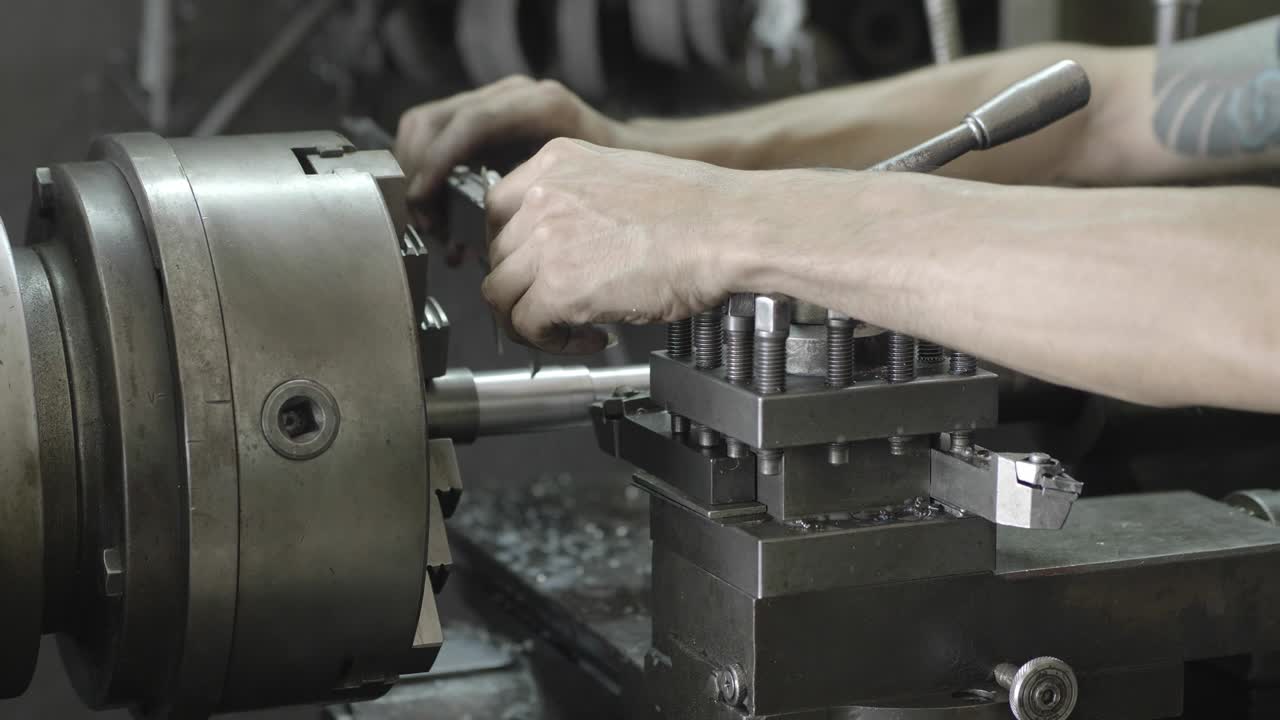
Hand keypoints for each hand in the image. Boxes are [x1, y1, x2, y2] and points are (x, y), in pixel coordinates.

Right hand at [394, 76, 620, 224]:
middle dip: (419, 175)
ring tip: (433, 223)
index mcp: (539, 105)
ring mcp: (493, 100)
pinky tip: (439, 210)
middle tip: (428, 224)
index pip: (469, 124)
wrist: (622, 154)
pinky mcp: (481, 116)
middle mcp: (511, 95)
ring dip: (417, 177)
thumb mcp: (578, 187)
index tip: (422, 201)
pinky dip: (426, 173)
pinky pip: (434, 136)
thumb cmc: (610, 177)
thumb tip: (489, 232)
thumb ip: (537, 199)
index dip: (437, 163)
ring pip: (424, 126)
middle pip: (433, 121)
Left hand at [482, 138, 758, 353]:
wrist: (731, 230)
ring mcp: (546, 240)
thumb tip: (569, 240)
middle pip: (497, 254)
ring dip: (530, 319)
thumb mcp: (624, 180)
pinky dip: (551, 342)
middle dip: (523, 286)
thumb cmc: (701, 212)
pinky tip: (588, 338)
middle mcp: (544, 195)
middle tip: (555, 305)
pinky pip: (526, 326)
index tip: (532, 267)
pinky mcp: (560, 287)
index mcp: (558, 162)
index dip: (513, 247)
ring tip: (569, 329)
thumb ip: (582, 202)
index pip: (499, 209)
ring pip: (499, 294)